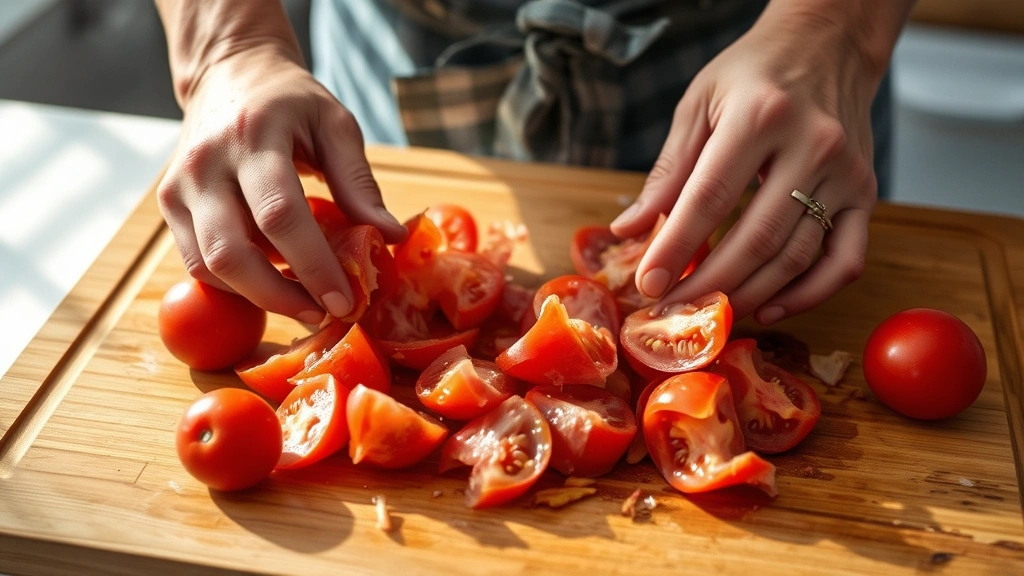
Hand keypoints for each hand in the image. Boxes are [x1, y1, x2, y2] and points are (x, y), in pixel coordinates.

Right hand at [157, 45, 405, 324]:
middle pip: (232, 253)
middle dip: (279, 297)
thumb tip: (389, 237)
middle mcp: (206, 163)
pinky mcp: (169, 204)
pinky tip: (273, 282)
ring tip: (304, 303)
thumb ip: (358, 181)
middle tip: (323, 313)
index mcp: (253, 136)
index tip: (345, 301)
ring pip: (209, 266)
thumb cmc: (290, 101)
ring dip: (258, 297)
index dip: (313, 266)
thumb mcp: (335, 124)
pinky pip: (197, 261)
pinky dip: (236, 283)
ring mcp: (180, 185)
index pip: (280, 215)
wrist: (228, 73)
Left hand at [611, 2, 905, 323]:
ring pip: (796, 256)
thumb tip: (628, 229)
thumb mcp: (699, 105)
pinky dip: (809, 295)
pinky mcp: (866, 194)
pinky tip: (769, 307)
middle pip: (756, 238)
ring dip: (749, 295)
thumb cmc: (754, 73)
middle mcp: (812, 145)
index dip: (676, 247)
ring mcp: (846, 173)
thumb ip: (667, 171)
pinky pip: (844, 261)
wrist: (828, 43)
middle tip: (674, 312)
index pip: (709, 198)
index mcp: (760, 116)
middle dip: (708, 285)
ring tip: (711, 313)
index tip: (648, 284)